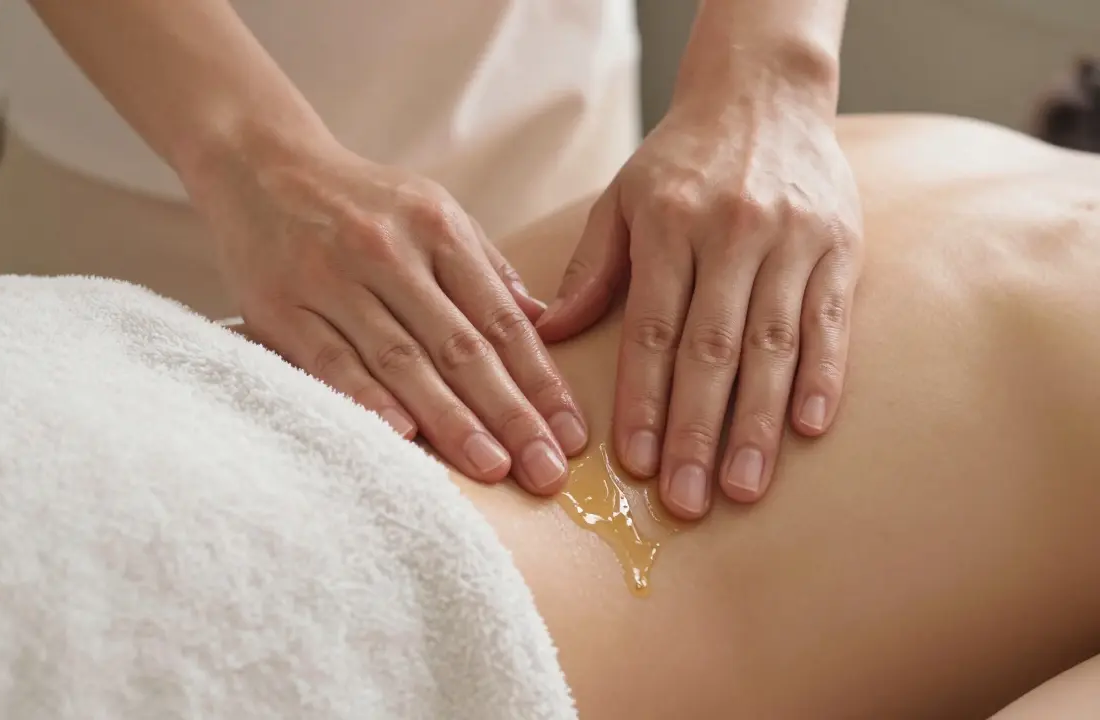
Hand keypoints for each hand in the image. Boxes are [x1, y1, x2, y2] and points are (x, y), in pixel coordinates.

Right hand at [191, 139, 585, 494]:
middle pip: (460, 347)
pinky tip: (403, 436)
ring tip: (492, 467)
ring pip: (401, 360)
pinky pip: (330, 360)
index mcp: (437, 229)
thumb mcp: (431, 211)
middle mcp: (389, 253)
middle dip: (510, 413)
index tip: (571, 434)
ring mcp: (333, 279)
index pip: (500, 319)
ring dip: (450, 419)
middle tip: (546, 471)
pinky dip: (366, 398)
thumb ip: (484, 267)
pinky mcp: (281, 305)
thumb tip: (543, 322)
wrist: (257, 164)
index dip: (540, 381)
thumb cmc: (358, 200)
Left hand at [536, 82, 863, 518]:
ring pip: (773, 346)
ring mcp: (792, 240)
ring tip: (743, 488)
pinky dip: (821, 378)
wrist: (763, 94)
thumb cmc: (681, 160)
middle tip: (688, 503)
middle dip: (697, 433)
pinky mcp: (840, 246)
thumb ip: (590, 267)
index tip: (636, 465)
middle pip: (711, 350)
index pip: (652, 329)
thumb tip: (544, 334)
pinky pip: (830, 322)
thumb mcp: (622, 198)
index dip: (644, 401)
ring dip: (757, 424)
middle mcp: (731, 232)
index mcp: (669, 223)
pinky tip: (806, 430)